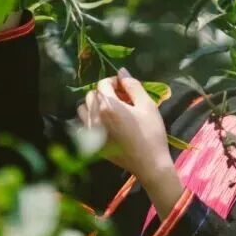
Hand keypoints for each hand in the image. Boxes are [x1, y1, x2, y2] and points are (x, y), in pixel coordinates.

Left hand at [76, 68, 173, 182]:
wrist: (150, 164)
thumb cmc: (151, 133)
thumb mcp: (147, 105)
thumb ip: (133, 85)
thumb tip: (121, 72)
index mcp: (108, 105)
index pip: (102, 84)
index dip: (114, 82)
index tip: (125, 87)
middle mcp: (94, 117)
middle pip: (91, 95)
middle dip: (104, 92)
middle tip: (120, 99)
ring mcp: (91, 132)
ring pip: (83, 110)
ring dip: (94, 105)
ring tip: (110, 111)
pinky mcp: (92, 144)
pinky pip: (83, 126)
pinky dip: (91, 121)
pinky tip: (105, 126)